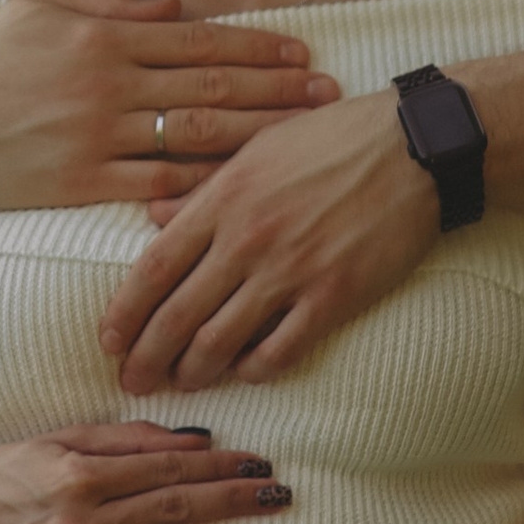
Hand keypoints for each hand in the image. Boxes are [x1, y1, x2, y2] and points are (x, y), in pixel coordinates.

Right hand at [0, 0, 337, 213]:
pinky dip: (199, 187)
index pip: (199, 40)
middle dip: (276, 90)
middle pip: (212, 86)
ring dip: (254, 137)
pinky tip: (240, 189)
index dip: (257, 46)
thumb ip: (109, 5)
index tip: (302, 52)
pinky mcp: (81, 183)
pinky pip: (155, 185)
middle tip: (326, 95)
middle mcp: (107, 83)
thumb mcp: (39, 10)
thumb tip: (174, 6)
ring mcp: (96, 136)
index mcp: (103, 37)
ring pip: (195, 136)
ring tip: (299, 141)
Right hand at [0, 423, 292, 523]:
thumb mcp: (59, 439)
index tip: (260, 461)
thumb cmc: (8, 470)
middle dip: (233, 503)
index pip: (165, 469)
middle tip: (282, 496)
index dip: (218, 465)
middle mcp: (77, 523)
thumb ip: (126, 439)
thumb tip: (196, 440)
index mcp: (78, 474)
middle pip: (172, 511)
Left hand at [99, 89, 438, 392]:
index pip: (153, 268)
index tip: (109, 341)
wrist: (414, 147)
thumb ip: (204, 190)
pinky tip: (246, 373)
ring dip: (194, 370)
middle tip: (133, 382)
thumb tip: (153, 218)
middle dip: (147, 357)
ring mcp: (290, 270)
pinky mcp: (334, 295)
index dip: (125, 312)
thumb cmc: (333, 139)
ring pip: (221, 340)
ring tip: (183, 384)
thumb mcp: (257, 149)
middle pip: (177, 314)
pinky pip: (280, 349)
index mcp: (223, 198)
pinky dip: (255, 369)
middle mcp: (247, 238)